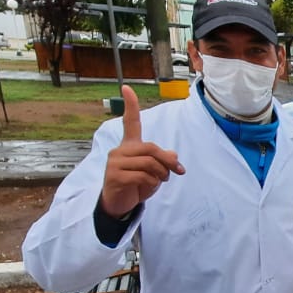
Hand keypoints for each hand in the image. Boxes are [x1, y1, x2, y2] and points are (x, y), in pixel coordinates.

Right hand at [100, 85, 185, 217]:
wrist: (119, 204)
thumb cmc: (136, 185)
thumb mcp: (153, 172)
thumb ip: (162, 160)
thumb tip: (173, 154)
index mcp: (129, 145)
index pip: (130, 122)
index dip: (130, 105)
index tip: (127, 88)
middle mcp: (120, 151)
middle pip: (151, 148)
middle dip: (168, 161)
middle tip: (177, 171)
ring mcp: (115, 163)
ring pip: (149, 163)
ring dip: (162, 174)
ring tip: (161, 181)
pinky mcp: (114, 176)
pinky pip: (142, 176)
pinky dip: (152, 183)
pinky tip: (149, 187)